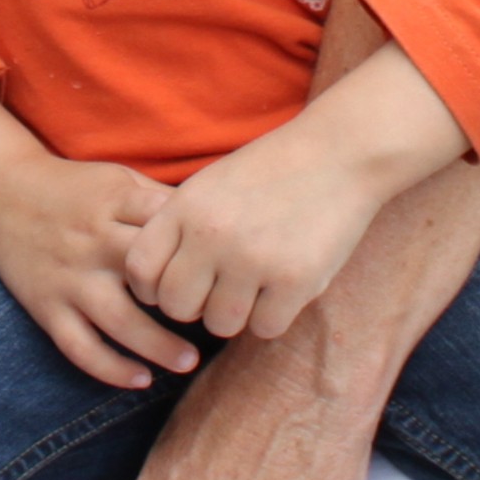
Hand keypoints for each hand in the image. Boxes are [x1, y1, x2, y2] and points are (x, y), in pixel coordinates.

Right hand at [0, 88, 198, 390]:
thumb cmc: (73, 188)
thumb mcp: (118, 178)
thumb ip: (159, 202)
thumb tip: (215, 227)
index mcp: (115, 203)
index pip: (168, 229)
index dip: (201, 251)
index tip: (230, 271)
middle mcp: (93, 242)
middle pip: (148, 277)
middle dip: (186, 302)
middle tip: (222, 323)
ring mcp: (69, 278)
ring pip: (117, 320)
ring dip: (156, 345)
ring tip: (188, 362)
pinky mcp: (47, 306)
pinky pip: (78, 346)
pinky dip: (109, 368)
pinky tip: (140, 380)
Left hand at [125, 47, 472, 340]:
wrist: (338, 152)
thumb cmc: (269, 172)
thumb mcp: (208, 186)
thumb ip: (177, 228)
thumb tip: (150, 286)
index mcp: (185, 207)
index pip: (140, 270)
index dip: (152, 288)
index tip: (175, 285)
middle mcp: (212, 234)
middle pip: (176, 307)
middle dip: (195, 306)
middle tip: (219, 290)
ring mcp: (253, 259)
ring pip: (220, 323)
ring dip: (235, 314)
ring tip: (254, 286)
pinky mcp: (296, 280)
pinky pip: (266, 327)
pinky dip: (273, 315)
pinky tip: (284, 288)